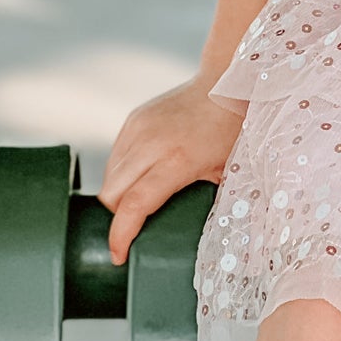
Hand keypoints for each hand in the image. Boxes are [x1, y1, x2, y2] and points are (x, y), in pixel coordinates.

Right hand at [97, 76, 244, 266]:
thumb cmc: (232, 131)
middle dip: (118, 217)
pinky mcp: (133, 120)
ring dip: (119, 195)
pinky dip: (122, 173)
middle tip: (137, 226)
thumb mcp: (224, 172)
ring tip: (143, 199)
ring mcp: (138, 129)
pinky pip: (115, 157)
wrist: (224, 84)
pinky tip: (142, 174)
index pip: (133, 205)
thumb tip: (198, 236)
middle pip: (112, 195)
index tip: (119, 256)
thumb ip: (205, 202)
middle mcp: (150, 143)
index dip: (120, 235)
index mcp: (177, 160)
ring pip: (109, 177)